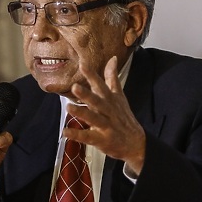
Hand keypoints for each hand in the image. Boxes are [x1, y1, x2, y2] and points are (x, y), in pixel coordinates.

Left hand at [66, 55, 146, 174]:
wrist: (136, 143)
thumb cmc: (122, 116)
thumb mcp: (119, 96)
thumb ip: (112, 77)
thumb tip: (113, 58)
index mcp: (110, 99)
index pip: (100, 85)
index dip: (91, 75)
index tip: (82, 64)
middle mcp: (108, 110)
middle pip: (97, 101)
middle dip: (87, 94)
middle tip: (74, 87)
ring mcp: (106, 125)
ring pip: (93, 118)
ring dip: (81, 113)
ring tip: (68, 107)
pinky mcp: (102, 139)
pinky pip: (88, 137)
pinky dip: (77, 135)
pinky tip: (65, 132)